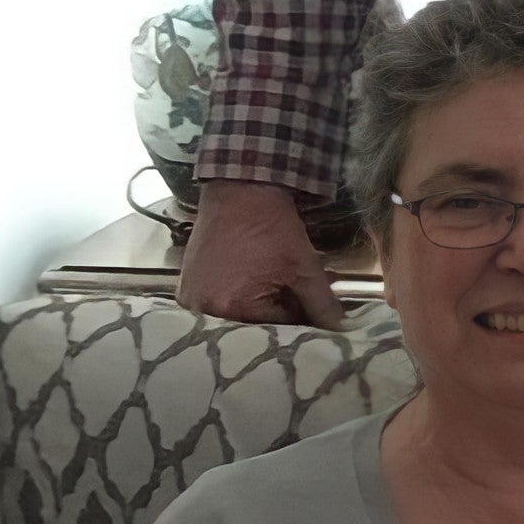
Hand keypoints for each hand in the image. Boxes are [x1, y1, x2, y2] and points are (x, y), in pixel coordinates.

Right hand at [176, 180, 347, 327]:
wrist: (240, 192)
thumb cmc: (272, 227)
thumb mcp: (303, 266)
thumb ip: (322, 303)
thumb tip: (338, 330)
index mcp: (234, 309)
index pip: (276, 331)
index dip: (299, 319)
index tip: (310, 305)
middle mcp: (205, 312)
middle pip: (252, 329)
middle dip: (277, 313)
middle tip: (290, 289)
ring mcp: (190, 302)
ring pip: (234, 319)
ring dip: (255, 307)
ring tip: (270, 281)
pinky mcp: (185, 290)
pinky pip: (215, 308)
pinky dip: (233, 299)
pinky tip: (247, 279)